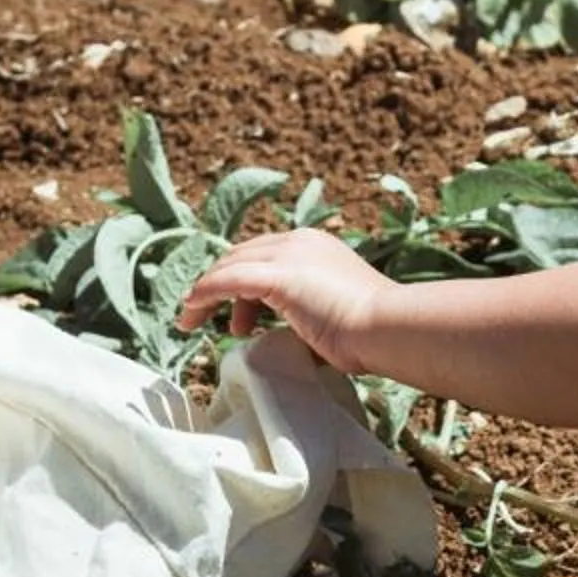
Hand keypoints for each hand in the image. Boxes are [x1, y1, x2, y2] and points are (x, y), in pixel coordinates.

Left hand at [175, 229, 393, 373]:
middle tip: (206, 318)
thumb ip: (309, 314)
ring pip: (230, 265)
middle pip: (242, 255)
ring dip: (205, 291)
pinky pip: (227, 280)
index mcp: (316, 246)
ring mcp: (289, 255)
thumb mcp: (335, 313)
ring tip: (192, 321)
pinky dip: (204, 294)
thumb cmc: (371, 333)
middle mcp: (300, 241)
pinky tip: (190, 312)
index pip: (265, 255)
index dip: (243, 282)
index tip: (238, 317)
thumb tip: (297, 335)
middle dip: (219, 284)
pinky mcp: (278, 276)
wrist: (388, 328)